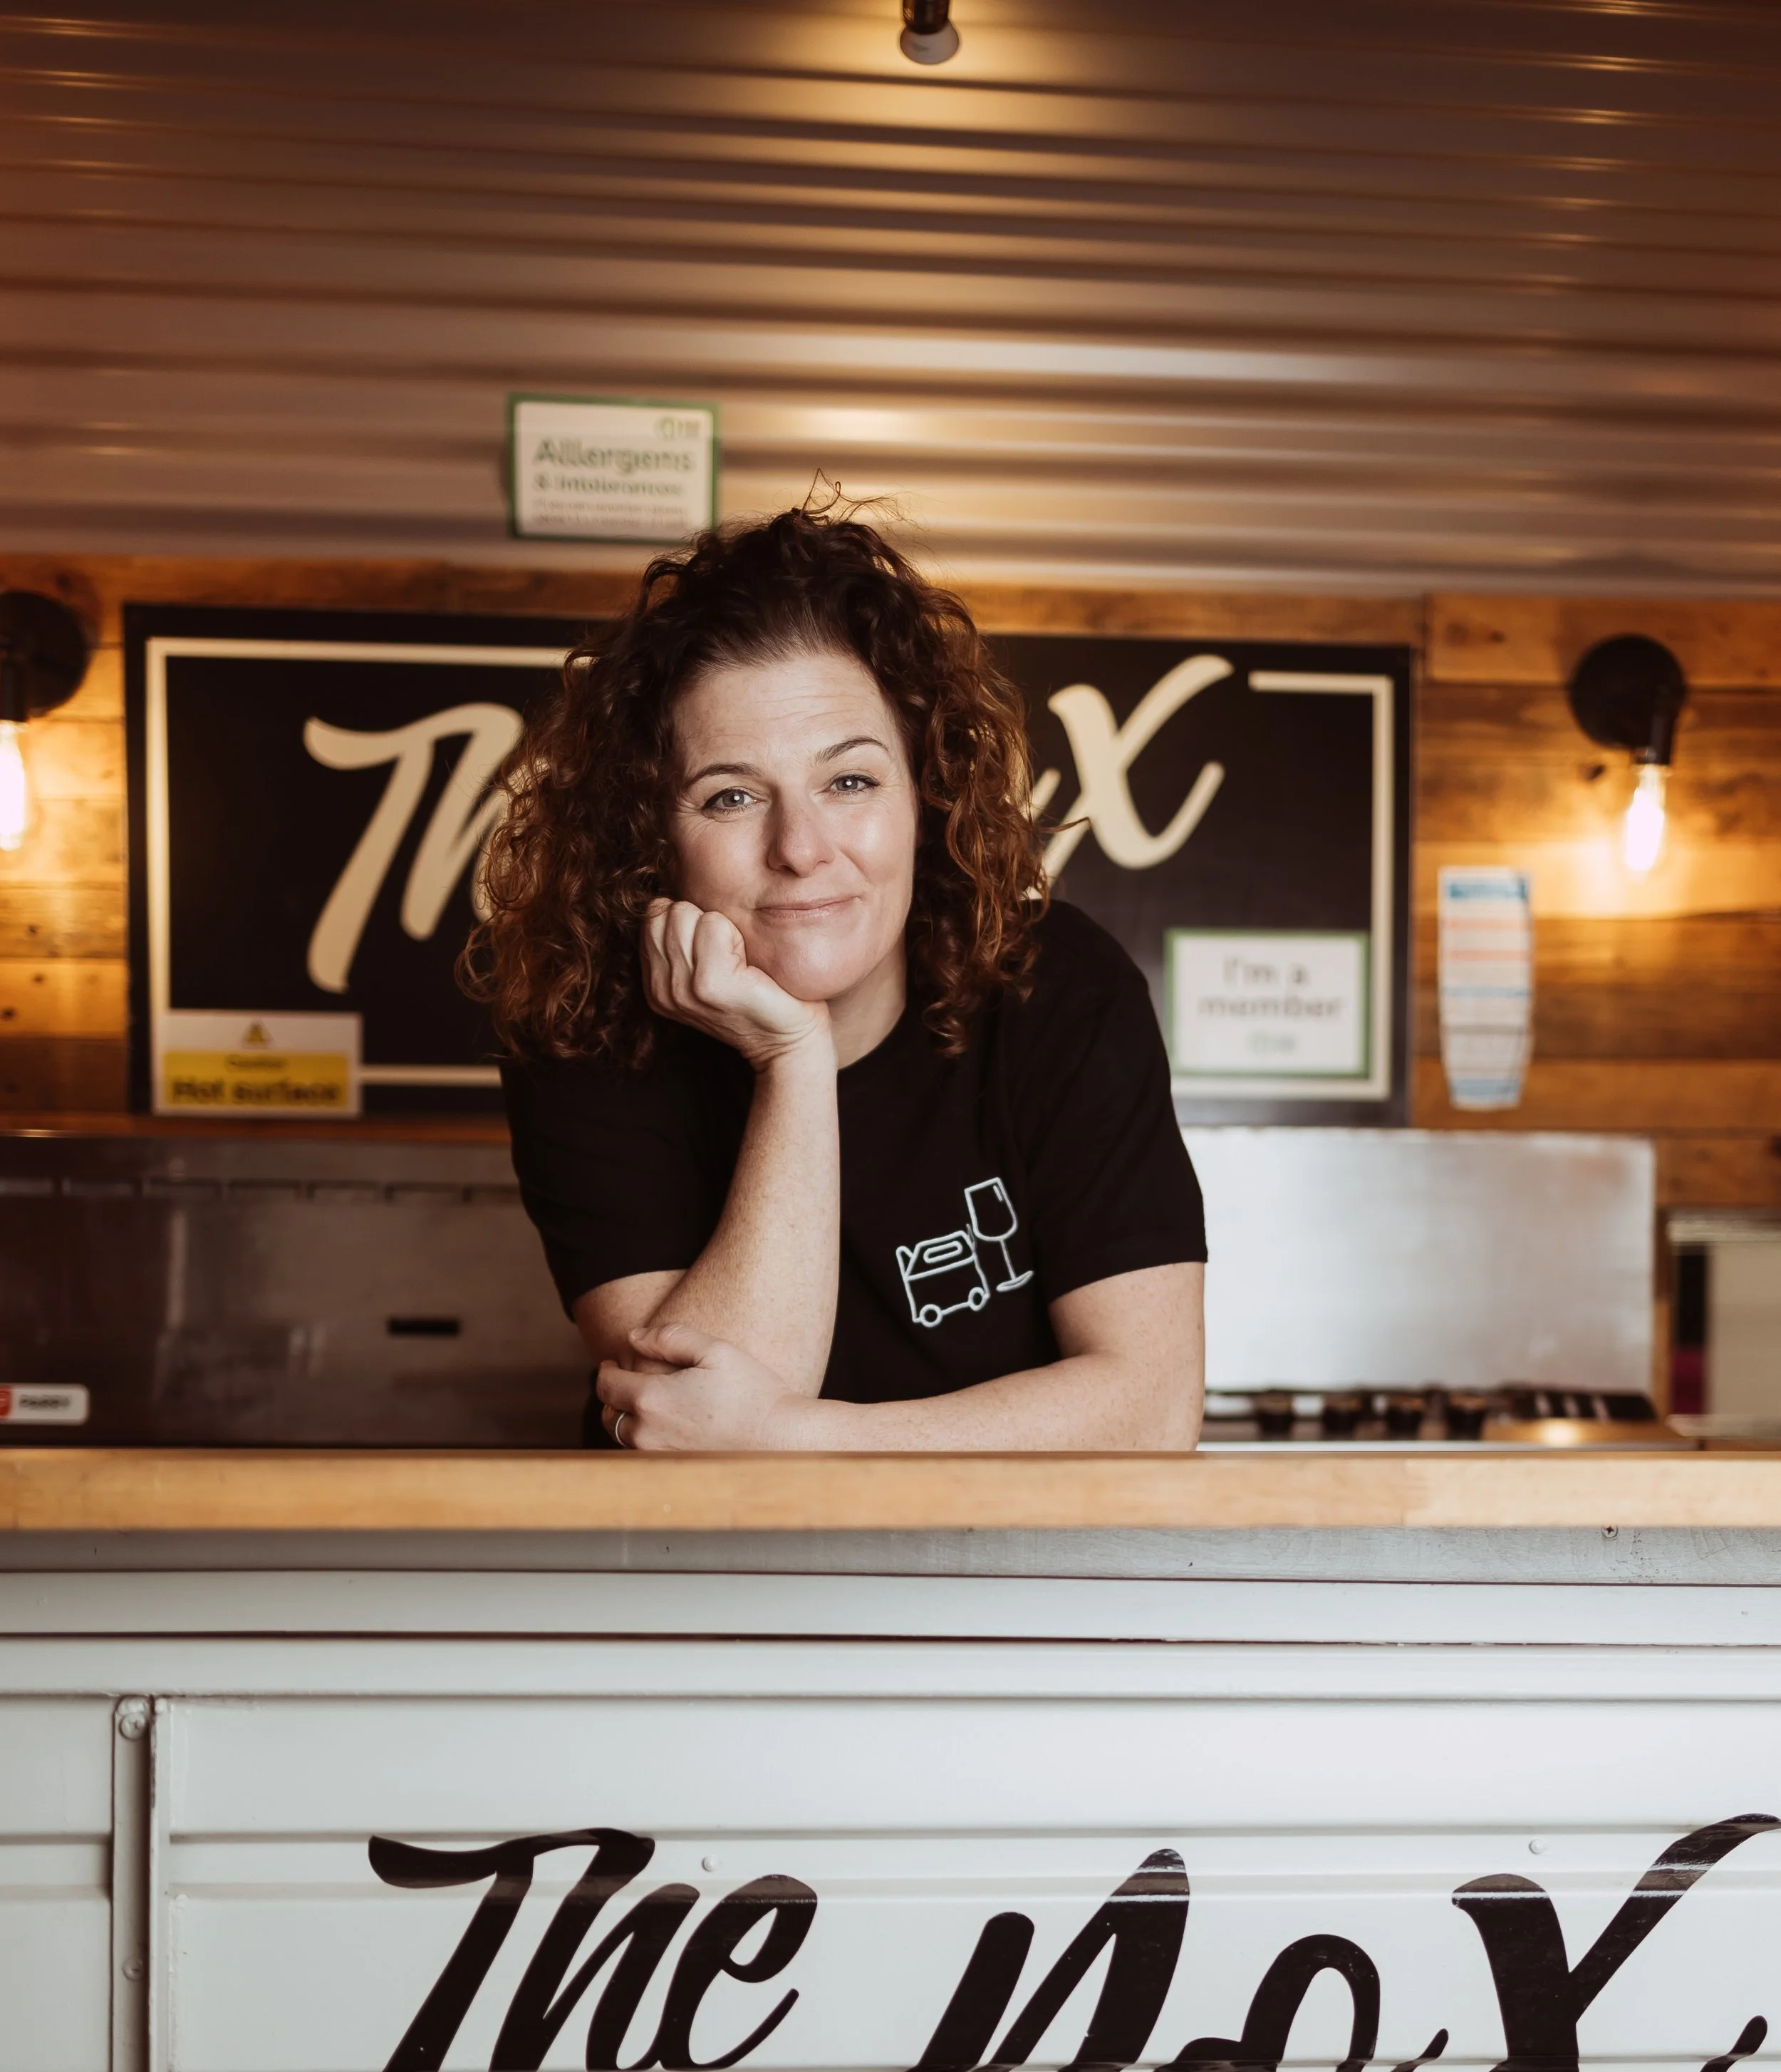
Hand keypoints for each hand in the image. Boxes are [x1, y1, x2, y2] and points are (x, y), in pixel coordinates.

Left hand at [598, 1322, 814, 1450]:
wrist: (781, 1440)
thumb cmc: (753, 1393)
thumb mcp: (715, 1351)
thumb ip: (670, 1338)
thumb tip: (634, 1337)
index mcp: (652, 1400)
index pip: (606, 1385)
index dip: (606, 1369)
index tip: (613, 1362)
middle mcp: (648, 1434)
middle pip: (608, 1415)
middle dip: (612, 1396)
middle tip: (627, 1380)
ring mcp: (660, 1458)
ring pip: (624, 1438)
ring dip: (627, 1419)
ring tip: (648, 1403)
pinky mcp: (675, 1473)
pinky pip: (645, 1454)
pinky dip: (646, 1439)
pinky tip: (668, 1426)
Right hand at [641, 898, 830, 1070]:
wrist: (788, 1039)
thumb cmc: (759, 994)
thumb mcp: (708, 967)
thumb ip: (685, 938)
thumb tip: (677, 892)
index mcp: (656, 985)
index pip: (653, 913)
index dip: (691, 919)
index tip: (717, 951)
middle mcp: (662, 990)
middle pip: (667, 910)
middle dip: (702, 920)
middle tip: (730, 957)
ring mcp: (681, 989)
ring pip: (689, 913)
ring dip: (721, 928)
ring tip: (739, 962)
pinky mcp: (710, 984)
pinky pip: (714, 924)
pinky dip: (736, 935)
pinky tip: (748, 965)